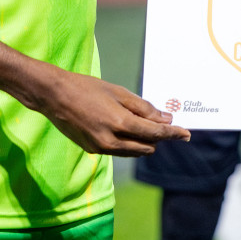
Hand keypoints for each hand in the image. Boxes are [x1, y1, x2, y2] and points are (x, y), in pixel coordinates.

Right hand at [36, 67, 190, 156]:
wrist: (54, 96)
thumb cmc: (87, 88)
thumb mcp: (118, 93)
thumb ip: (143, 108)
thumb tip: (165, 118)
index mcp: (120, 123)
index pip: (155, 134)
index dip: (173, 134)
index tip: (186, 134)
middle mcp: (111, 141)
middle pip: (146, 147)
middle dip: (157, 137)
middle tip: (161, 122)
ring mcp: (100, 148)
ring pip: (133, 151)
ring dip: (142, 141)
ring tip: (141, 123)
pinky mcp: (92, 150)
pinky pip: (118, 150)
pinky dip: (126, 142)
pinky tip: (121, 127)